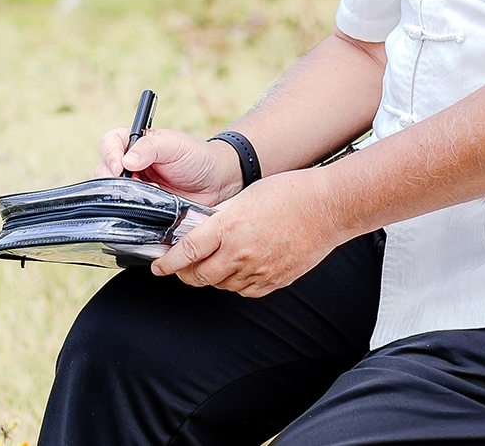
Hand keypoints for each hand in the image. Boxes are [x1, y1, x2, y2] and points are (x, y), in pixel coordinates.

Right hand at [95, 126, 242, 205]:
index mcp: (136, 143)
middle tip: (131, 186)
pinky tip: (147, 210)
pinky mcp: (142, 208)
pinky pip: (125, 212)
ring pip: (111, 193)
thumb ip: (150, 147)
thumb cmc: (198, 157)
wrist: (218, 184)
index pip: (109, 143)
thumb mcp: (175, 145)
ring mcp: (135, 188)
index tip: (120, 166)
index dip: (110, 154)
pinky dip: (131, 213)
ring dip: (123, 197)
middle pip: (104, 170)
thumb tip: (126, 160)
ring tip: (147, 196)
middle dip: (113, 180)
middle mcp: (130, 165)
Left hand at [152, 169, 345, 297]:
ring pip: (221, 285)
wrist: (327, 208)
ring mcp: (258, 271)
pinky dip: (236, 282)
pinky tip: (239, 268)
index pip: (186, 253)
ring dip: (212, 276)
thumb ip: (220, 217)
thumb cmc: (289, 193)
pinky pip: (244, 290)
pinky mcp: (274, 282)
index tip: (157, 267)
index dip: (166, 264)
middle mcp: (240, 253)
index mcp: (229, 227)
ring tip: (215, 261)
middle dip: (185, 273)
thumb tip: (199, 229)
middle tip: (180, 267)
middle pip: (199, 276)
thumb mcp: (244, 197)